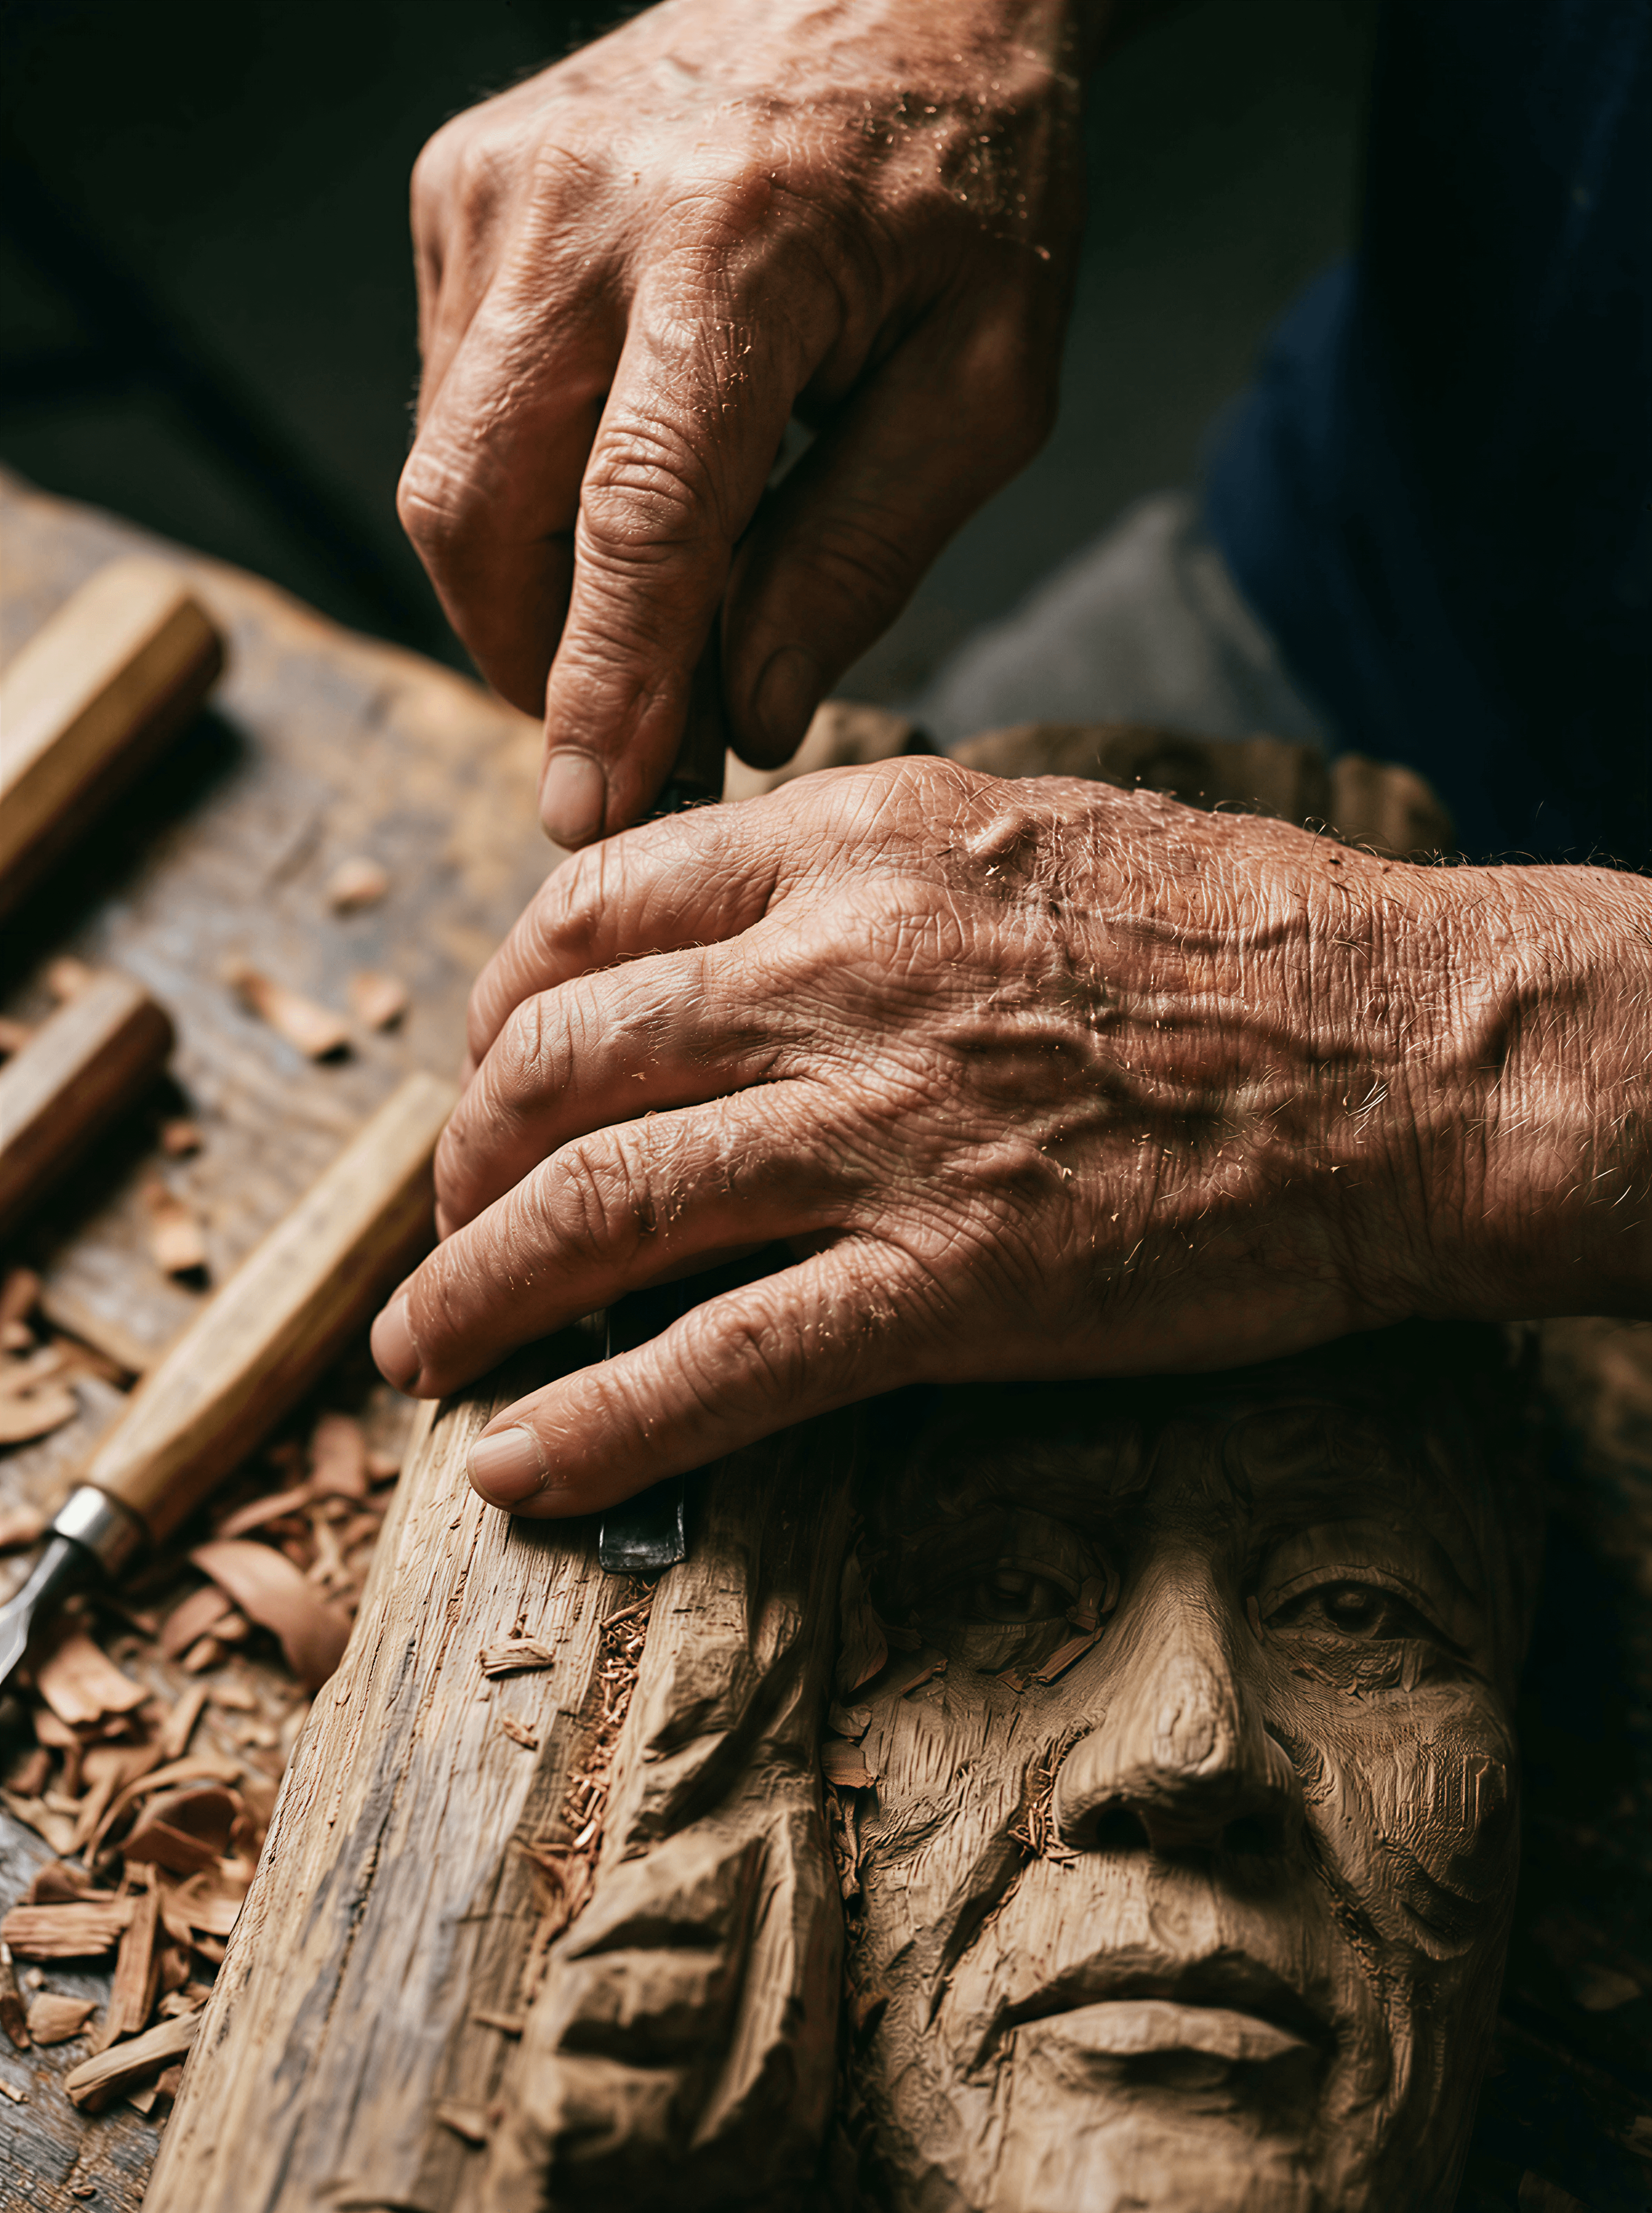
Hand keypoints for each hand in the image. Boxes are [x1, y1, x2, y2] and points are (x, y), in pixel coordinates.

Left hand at [369, 758, 1651, 1514]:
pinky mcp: (954, 1283)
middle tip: (450, 1226)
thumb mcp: (1038, 831)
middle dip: (465, 1160)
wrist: (1416, 1055)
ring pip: (599, 1208)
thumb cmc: (1251, 943)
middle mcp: (842, 973)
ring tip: (423, 1355)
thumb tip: (760, 913)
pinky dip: (594, 1422)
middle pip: (560, 1062)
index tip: (490, 1069)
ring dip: (475, 1292)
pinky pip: (720, 1363)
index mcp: (862, 845)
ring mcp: (889, 1131)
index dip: (503, 999)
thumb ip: (877, 864)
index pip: (595, 906)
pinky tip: (519, 1469)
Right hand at [398, 0, 1088, 844]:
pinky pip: (450, 396)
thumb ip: (864, 557)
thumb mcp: (985, 384)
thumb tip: (745, 713)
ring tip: (645, 592)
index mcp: (736, 251)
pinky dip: (518, 484)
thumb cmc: (964, 182)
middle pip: (479, 512)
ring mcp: (499, 189)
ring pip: (446, 471)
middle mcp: (583, 210)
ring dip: (527, 582)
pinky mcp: (459, 186)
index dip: (604, 686)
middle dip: (536, 659)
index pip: (636, 521)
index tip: (586, 811)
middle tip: (625, 728)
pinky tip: (612, 462)